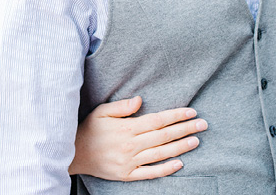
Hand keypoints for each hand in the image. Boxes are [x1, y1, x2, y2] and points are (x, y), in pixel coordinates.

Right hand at [71, 96, 206, 180]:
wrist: (72, 154)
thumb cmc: (89, 129)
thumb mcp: (101, 111)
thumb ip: (122, 106)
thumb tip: (140, 100)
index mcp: (127, 129)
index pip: (158, 121)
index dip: (176, 116)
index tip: (192, 112)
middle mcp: (130, 146)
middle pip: (164, 136)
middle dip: (185, 129)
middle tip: (203, 124)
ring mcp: (129, 162)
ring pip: (160, 154)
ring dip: (180, 147)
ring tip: (196, 141)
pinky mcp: (126, 175)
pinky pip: (149, 173)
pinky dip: (165, 169)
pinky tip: (179, 163)